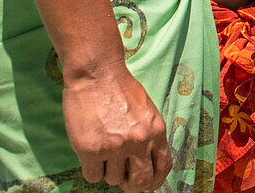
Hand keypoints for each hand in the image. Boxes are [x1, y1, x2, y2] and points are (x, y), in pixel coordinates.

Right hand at [63, 65, 171, 191]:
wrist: (97, 74)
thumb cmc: (121, 90)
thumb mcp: (147, 111)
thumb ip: (150, 135)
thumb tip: (148, 162)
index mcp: (156, 131)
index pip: (163, 167)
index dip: (155, 181)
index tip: (148, 185)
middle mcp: (139, 141)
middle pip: (140, 182)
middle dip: (132, 185)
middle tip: (124, 179)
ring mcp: (115, 147)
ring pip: (113, 179)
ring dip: (108, 171)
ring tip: (104, 151)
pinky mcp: (91, 150)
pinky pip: (92, 176)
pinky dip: (91, 169)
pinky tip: (91, 153)